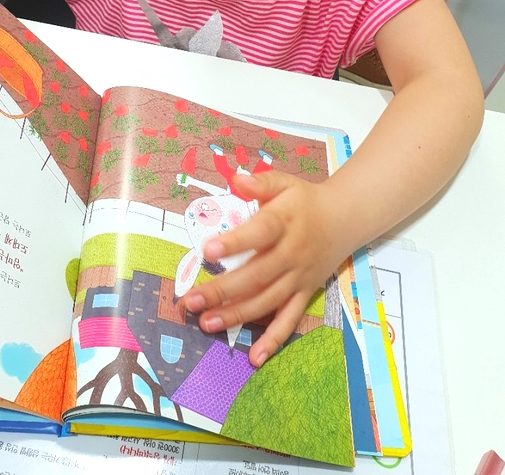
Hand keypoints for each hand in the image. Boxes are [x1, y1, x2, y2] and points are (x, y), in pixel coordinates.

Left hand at [182, 171, 347, 366]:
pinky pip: (289, 320)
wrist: (344, 219)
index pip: (259, 233)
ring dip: (237, 316)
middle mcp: (292, 253)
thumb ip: (261, 183)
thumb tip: (236, 179)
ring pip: (267, 301)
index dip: (235, 243)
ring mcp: (299, 277)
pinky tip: (254, 358)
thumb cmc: (304, 200)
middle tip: (191, 301)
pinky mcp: (304, 293)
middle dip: (222, 290)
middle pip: (257, 275)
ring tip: (207, 324)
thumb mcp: (285, 183)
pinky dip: (274, 340)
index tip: (207, 251)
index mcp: (284, 222)